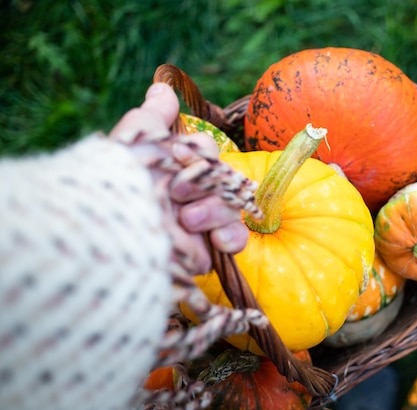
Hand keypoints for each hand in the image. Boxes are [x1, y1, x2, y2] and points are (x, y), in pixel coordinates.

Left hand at [109, 83, 250, 275]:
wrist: (115, 234)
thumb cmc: (121, 183)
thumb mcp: (136, 142)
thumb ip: (153, 116)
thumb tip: (162, 86)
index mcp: (174, 167)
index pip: (207, 152)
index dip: (200, 153)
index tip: (180, 156)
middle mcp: (189, 193)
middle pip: (226, 178)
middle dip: (205, 183)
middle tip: (176, 192)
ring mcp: (200, 223)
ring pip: (233, 206)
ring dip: (215, 210)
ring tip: (186, 220)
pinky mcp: (205, 250)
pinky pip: (235, 238)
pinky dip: (231, 237)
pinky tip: (218, 241)